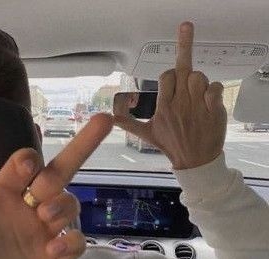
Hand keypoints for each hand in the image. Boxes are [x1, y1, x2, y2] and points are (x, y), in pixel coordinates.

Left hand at [0, 114, 112, 258]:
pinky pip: (76, 242)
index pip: (25, 163)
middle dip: (76, 153)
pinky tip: (54, 250)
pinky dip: (72, 240)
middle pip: (59, 175)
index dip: (30, 160)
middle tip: (43, 192)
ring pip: (70, 206)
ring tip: (44, 220)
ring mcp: (38, 240)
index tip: (23, 173)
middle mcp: (21, 215)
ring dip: (64, 205)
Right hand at [114, 22, 226, 169]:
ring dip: (199, 80)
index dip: (170, 74)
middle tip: (186, 28)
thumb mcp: (147, 134)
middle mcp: (180, 104)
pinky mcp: (214, 110)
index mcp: (164, 107)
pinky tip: (209, 99)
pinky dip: (214, 89)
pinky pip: (216, 87)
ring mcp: (198, 106)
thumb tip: (110, 120)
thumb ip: (128, 123)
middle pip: (183, 69)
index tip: (172, 74)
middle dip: (185, 48)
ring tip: (196, 93)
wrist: (194, 161)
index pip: (166, 76)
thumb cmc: (172, 145)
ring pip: (199, 76)